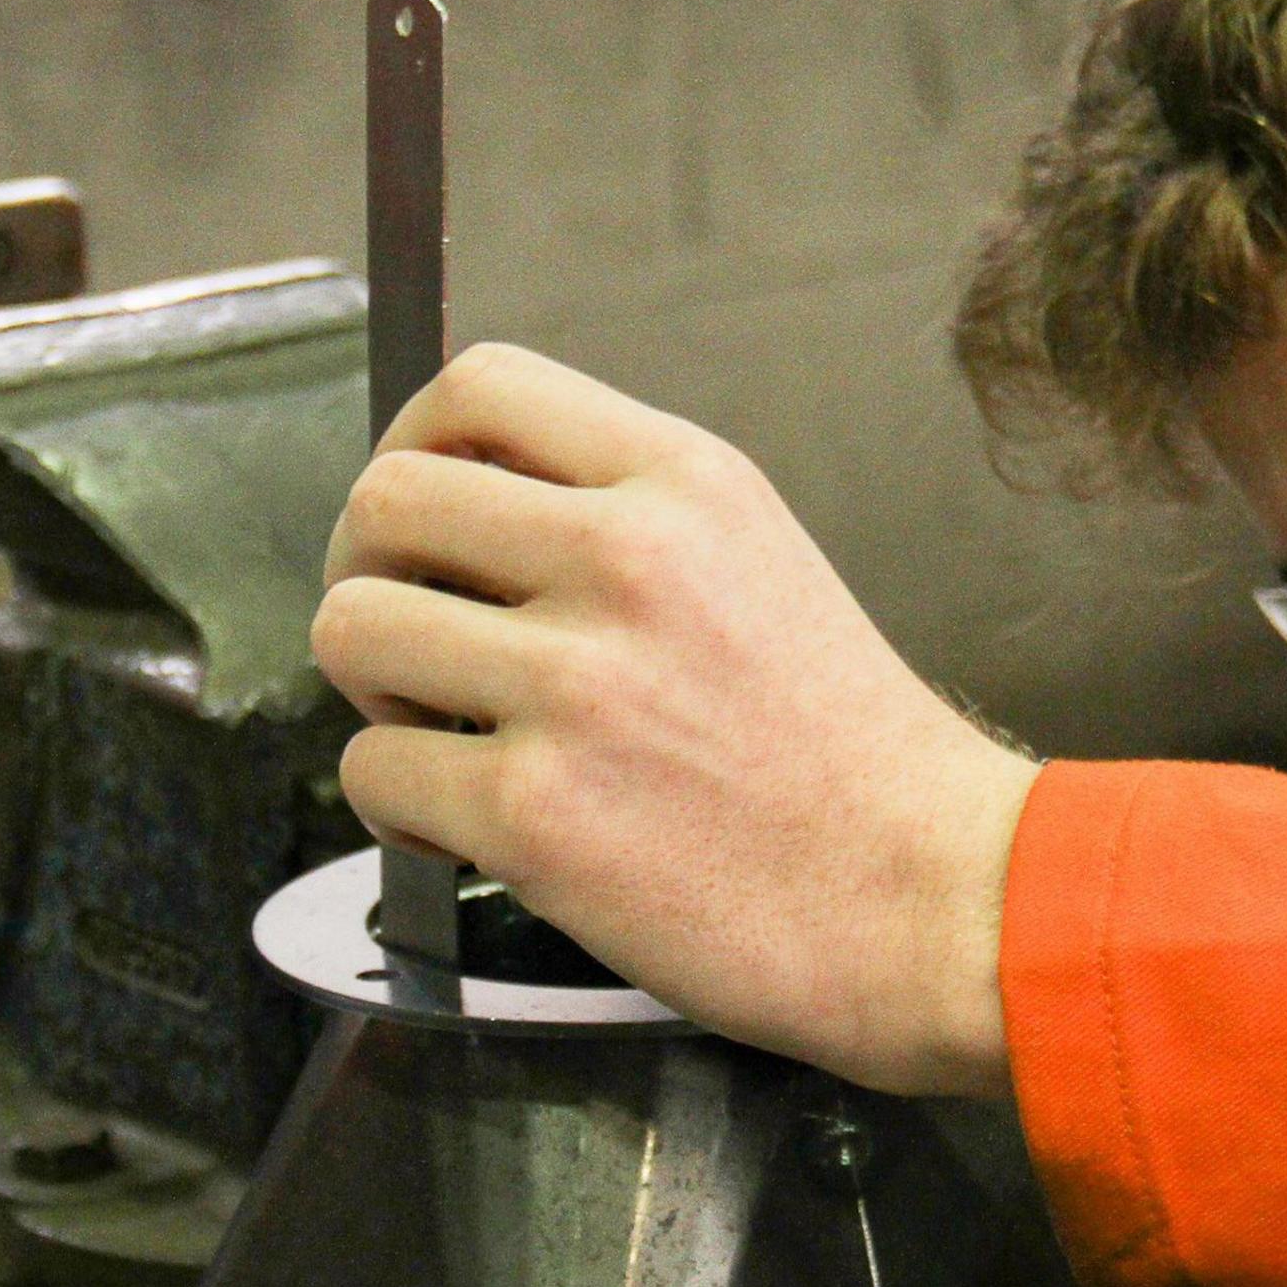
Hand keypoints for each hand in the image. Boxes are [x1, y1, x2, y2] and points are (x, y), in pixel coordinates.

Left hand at [313, 344, 1037, 1097]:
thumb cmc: (852, 759)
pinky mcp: (536, 811)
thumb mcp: (761, 563)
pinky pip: (373, 773)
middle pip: (386, 499)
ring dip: (379, 691)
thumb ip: (627, 518)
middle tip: (417, 640)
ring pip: (353, 628)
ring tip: (452, 737)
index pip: (479, 387)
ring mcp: (576, 686)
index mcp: (687, 484)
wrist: (933, 900)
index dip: (412, 443)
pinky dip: (401, 811)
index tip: (420, 512)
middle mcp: (628, 561)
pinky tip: (474, 828)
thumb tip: (468, 518)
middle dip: (371, 573)